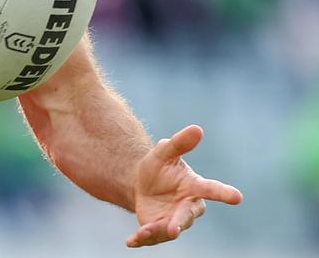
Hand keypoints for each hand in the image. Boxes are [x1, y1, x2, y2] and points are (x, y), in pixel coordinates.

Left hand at [127, 124, 242, 247]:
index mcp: (195, 187)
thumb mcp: (165, 152)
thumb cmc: (159, 167)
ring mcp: (174, 220)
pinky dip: (142, 239)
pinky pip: (152, 237)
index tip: (238, 197)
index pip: (212, 189)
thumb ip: (180, 143)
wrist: (140, 183)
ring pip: (169, 228)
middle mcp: (188, 207)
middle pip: (187, 216)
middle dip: (180, 222)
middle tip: (175, 228)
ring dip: (157, 232)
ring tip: (143, 231)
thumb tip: (197, 129)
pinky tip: (131, 241)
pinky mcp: (159, 229)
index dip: (224, 193)